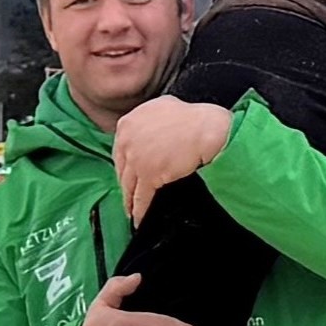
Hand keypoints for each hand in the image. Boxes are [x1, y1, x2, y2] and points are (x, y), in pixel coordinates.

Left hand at [113, 98, 234, 226]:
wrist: (205, 129)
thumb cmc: (191, 117)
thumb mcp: (161, 107)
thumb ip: (148, 119)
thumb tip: (149, 127)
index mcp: (128, 123)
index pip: (120, 150)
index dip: (125, 165)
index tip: (127, 174)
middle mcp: (127, 140)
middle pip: (122, 169)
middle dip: (126, 183)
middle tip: (128, 195)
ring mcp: (136, 159)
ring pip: (129, 185)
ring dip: (129, 201)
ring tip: (131, 212)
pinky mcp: (149, 175)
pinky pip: (141, 197)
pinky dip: (140, 210)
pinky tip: (140, 218)